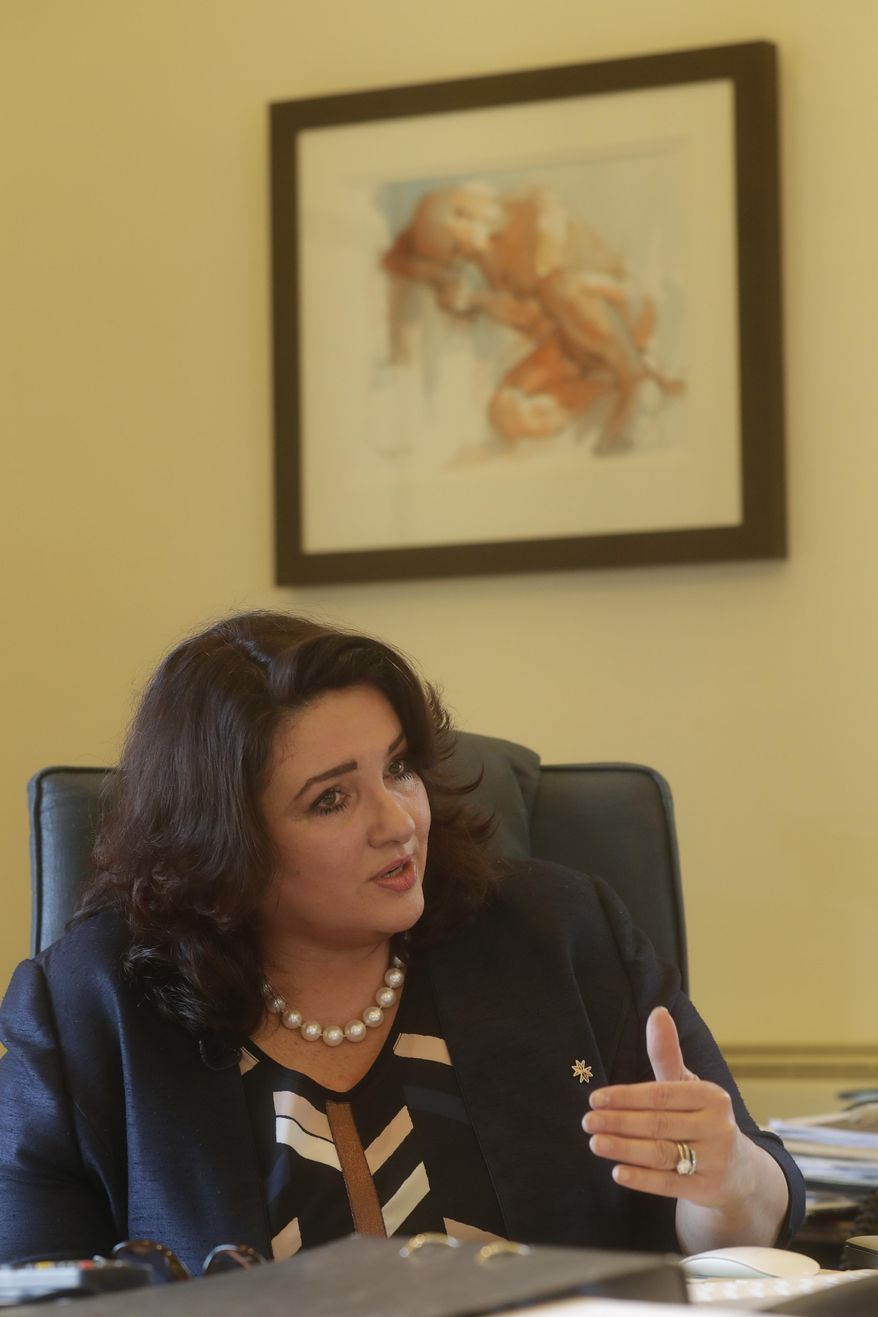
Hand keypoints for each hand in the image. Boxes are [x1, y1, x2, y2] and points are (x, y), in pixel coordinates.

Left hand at [582, 1006, 753, 1210]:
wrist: (739, 1171)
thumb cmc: (703, 1119)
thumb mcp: (689, 1086)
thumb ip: (667, 1054)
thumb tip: (658, 1012)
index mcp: (711, 1096)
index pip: (662, 1094)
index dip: (626, 1096)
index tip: (595, 1099)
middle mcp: (717, 1126)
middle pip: (659, 1123)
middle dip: (619, 1122)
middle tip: (587, 1122)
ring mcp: (715, 1160)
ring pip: (662, 1153)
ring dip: (625, 1149)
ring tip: (596, 1143)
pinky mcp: (709, 1188)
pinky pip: (670, 1183)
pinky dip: (643, 1178)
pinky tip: (618, 1172)